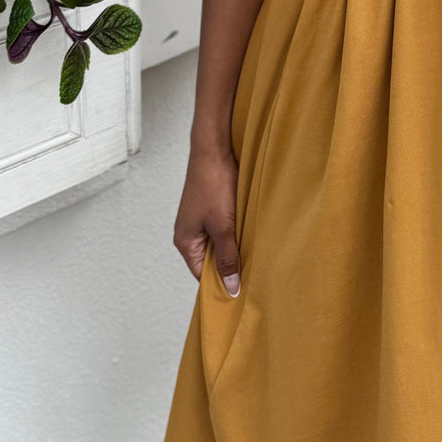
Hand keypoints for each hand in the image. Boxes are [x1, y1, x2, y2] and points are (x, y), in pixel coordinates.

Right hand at [173, 142, 242, 296]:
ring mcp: (199, 220)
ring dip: (235, 247)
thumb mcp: (223, 226)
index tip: (243, 293)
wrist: (214, 148)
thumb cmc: (213, 184)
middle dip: (231, 266)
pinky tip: (251, 233)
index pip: (203, 275)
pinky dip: (236, 232)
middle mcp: (189, 234)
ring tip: (255, 254)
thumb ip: (227, 258)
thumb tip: (231, 288)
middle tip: (255, 274)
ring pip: (220, 244)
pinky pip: (223, 229)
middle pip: (211, 261)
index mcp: (185, 242)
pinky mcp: (211, 208)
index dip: (222, 284)